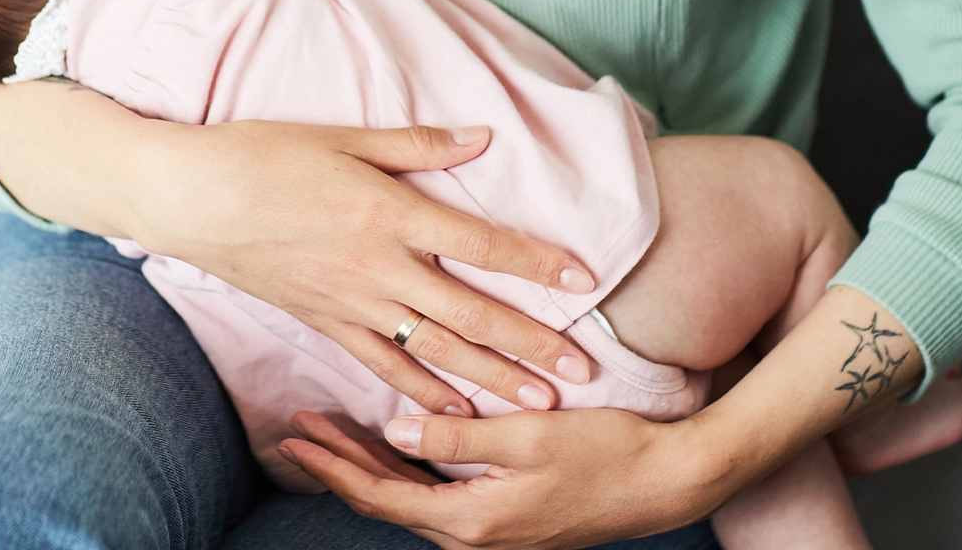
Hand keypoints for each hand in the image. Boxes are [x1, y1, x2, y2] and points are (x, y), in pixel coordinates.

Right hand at [135, 118, 598, 416]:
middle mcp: (378, 267)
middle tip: (584, 372)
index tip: (583, 279)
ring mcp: (351, 303)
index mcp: (389, 213)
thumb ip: (417, 145)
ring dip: (491, 379)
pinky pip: (382, 367)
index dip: (535, 263)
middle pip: (470, 313)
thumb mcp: (345, 137)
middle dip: (531, 344)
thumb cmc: (266, 154)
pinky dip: (422, 393)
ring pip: (435, 351)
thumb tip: (481, 136)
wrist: (191, 198)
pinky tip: (455, 413)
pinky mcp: (325, 323)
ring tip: (541, 403)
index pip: (480, 244)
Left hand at [278, 407, 699, 549]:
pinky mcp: (505, 516)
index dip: (333, 465)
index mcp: (472, 520)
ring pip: (408, 496)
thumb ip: (458, 436)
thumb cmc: (604, 452)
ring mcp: (490, 530)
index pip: (380, 495)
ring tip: (331, 430)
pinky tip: (392, 441)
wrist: (666, 481)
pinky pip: (436, 494)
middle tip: (297, 426)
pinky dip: (405, 468)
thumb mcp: (528, 436)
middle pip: (386, 498)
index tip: (296, 436)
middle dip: (338, 463)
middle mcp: (474, 535)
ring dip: (368, 463)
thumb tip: (393, 428)